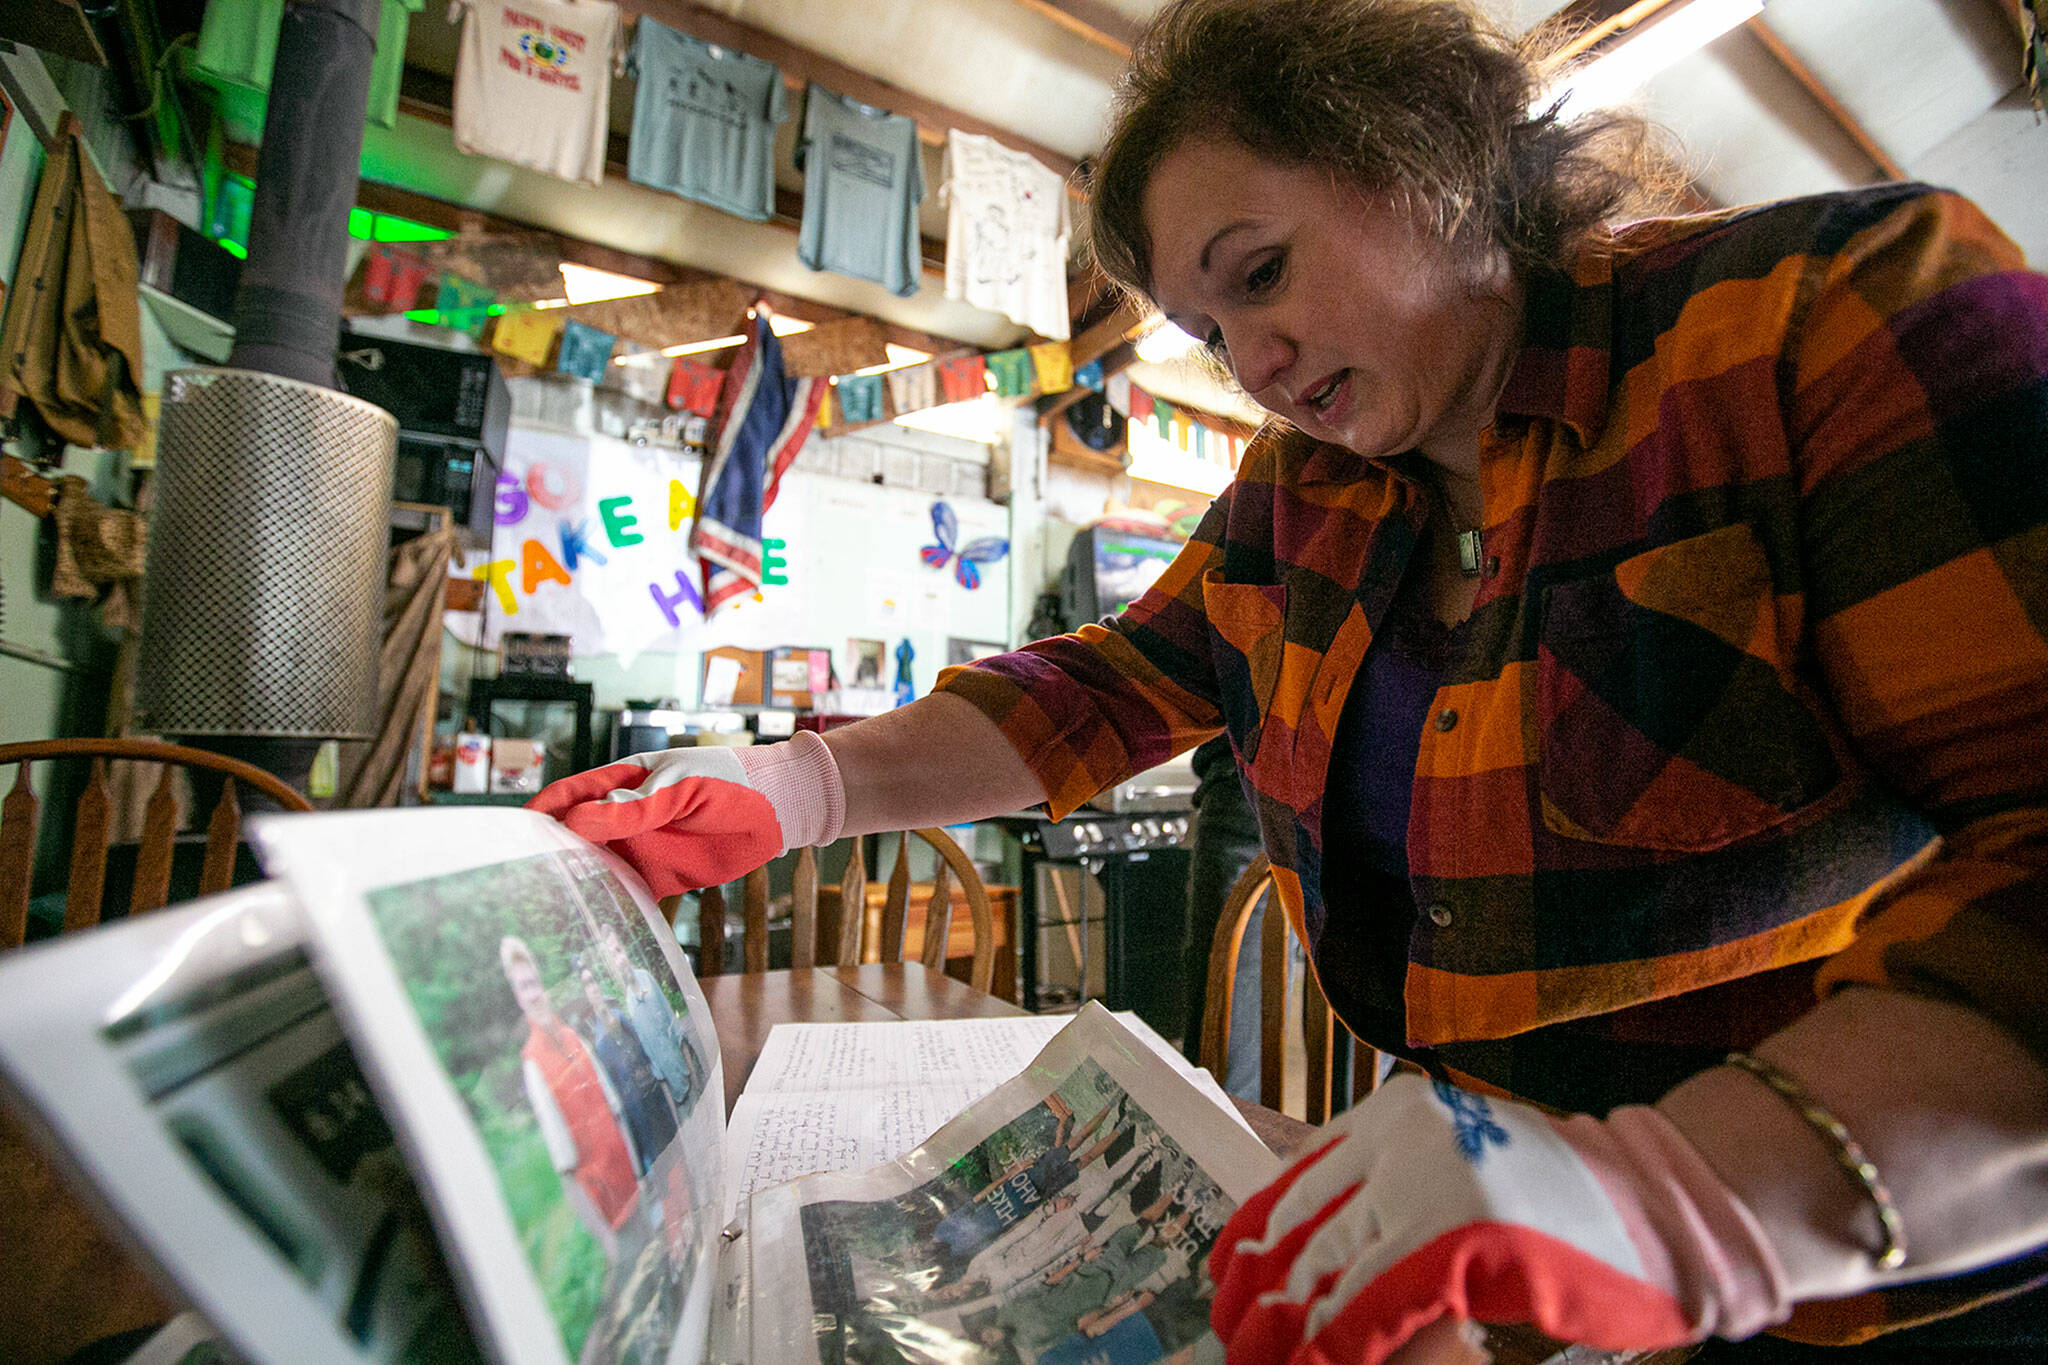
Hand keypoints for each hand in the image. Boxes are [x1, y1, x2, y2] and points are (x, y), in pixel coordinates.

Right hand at [528, 735, 841, 894]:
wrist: (778, 806)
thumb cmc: (727, 779)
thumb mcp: (677, 787)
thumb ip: (631, 808)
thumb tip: (576, 823)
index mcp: (623, 781)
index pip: (571, 796)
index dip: (542, 813)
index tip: (512, 833)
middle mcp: (625, 816)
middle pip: (576, 836)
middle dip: (551, 855)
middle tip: (520, 882)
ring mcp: (642, 846)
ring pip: (598, 867)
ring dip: (577, 884)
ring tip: (543, 909)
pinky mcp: (663, 875)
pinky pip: (629, 891)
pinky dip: (611, 905)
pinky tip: (591, 923)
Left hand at [1208, 1073, 1786, 1364]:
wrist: (1668, 1205)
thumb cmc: (1563, 1205)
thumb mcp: (1455, 1173)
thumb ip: (1385, 1195)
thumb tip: (1302, 1254)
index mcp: (1389, 1117)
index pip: (1288, 1183)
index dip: (1247, 1245)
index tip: (1223, 1286)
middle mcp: (1398, 1139)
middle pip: (1294, 1233)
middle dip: (1255, 1302)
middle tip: (1232, 1346)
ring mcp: (1428, 1184)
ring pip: (1320, 1277)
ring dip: (1283, 1336)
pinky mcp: (1459, 1239)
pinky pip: (1369, 1311)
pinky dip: (1335, 1351)